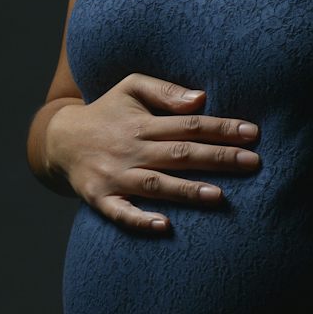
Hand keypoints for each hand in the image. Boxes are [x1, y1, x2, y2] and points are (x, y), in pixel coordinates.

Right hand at [44, 74, 262, 233]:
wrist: (60, 140)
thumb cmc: (107, 112)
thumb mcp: (130, 87)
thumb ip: (165, 92)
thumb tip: (200, 100)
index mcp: (142, 123)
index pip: (189, 124)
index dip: (221, 128)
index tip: (253, 134)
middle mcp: (131, 149)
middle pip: (180, 154)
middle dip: (218, 158)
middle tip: (253, 163)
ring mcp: (115, 176)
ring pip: (156, 184)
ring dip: (187, 191)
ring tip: (218, 196)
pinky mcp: (100, 198)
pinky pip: (120, 212)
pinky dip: (140, 219)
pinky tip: (164, 226)